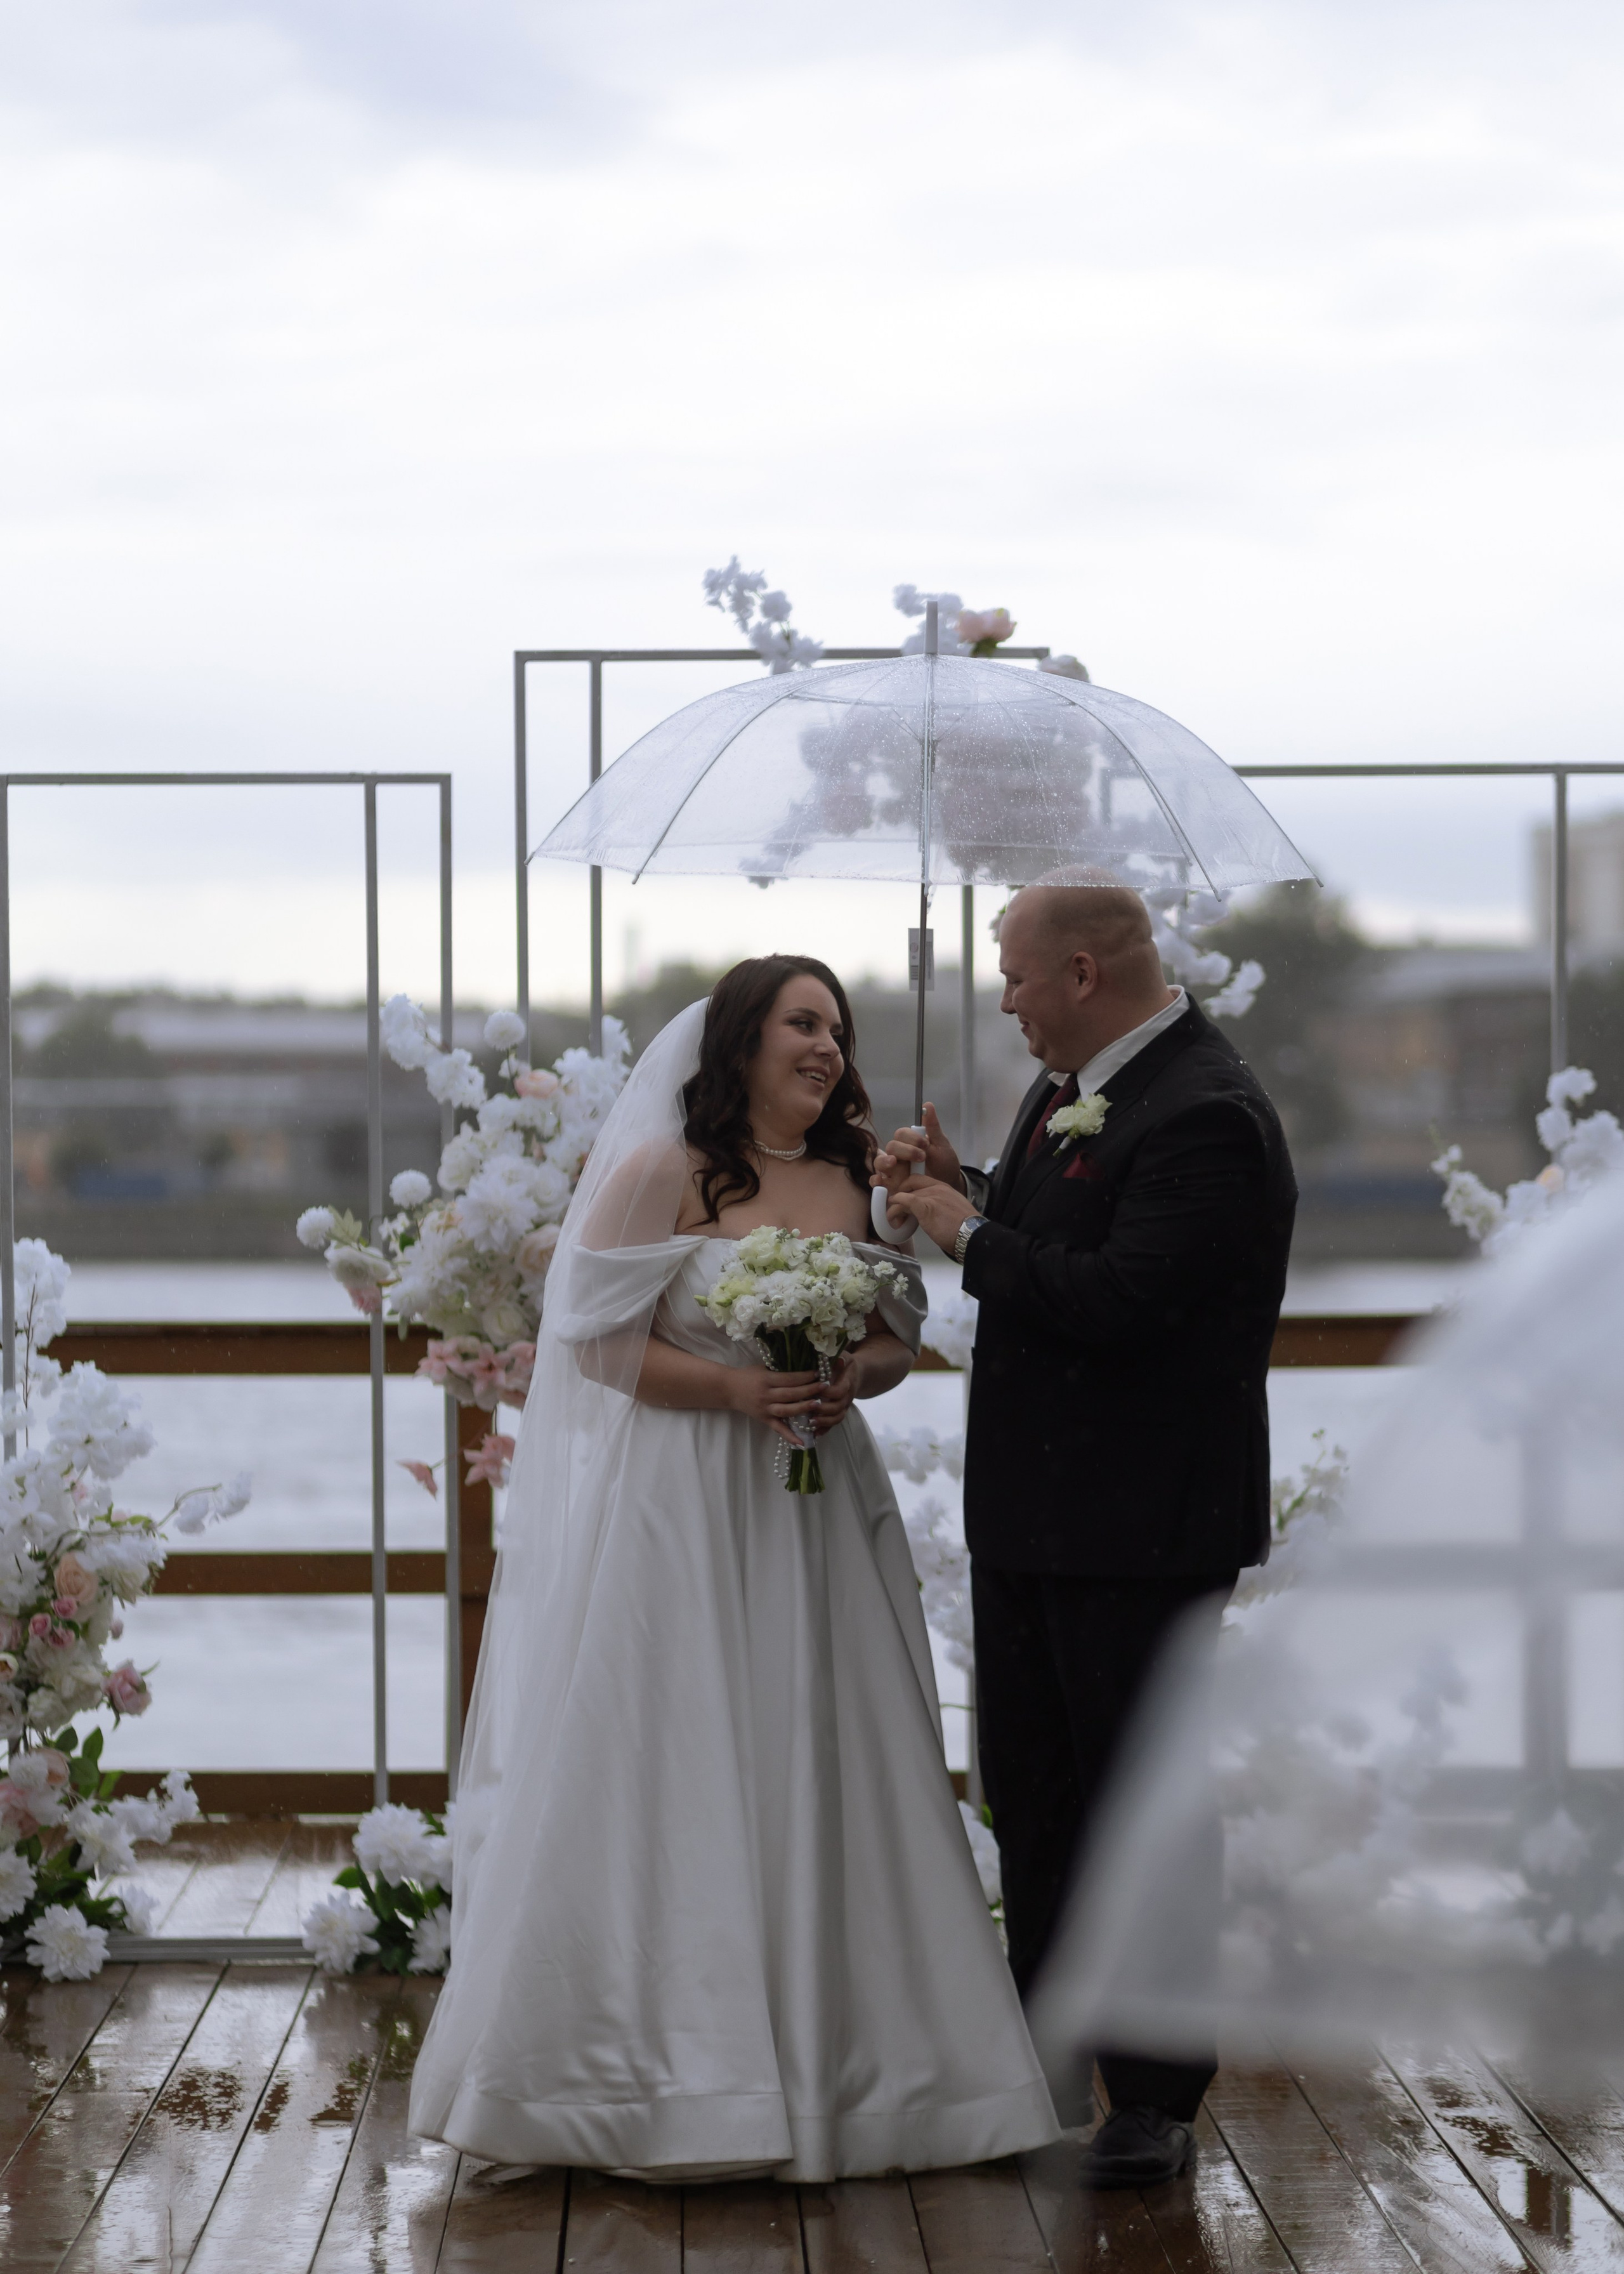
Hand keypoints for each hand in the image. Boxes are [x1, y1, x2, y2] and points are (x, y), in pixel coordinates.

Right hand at [727, 1364, 821, 1446]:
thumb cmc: (748, 1376)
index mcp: (767, 1380)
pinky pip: (778, 1428)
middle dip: (809, 1390)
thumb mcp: (763, 1368)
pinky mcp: (764, 1419)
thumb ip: (780, 1370)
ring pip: (787, 1410)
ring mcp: (765, 1409)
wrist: (728, 1389)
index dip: (805, 1376)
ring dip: (803, 1408)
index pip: (789, 1379)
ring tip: (818, 1405)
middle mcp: (766, 1395)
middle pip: (791, 1394)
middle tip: (825, 1386)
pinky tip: (802, 1442)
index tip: (819, 1373)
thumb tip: (802, 1367)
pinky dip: (790, 1436)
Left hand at [813, 1350, 861, 1434]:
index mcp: (847, 1383)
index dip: (829, 1392)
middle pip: (838, 1407)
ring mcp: (843, 1406)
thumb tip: (838, 1359)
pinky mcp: (838, 1412)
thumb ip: (840, 1358)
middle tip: (810, 1406)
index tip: (817, 1388)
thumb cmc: (845, 1364)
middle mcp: (847, 1397)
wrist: (855, 1374)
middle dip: (824, 1409)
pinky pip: (834, 1423)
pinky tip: (815, 1434)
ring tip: (810, 1423)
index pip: (840, 1391)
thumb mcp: (844, 1356)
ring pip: (837, 1418)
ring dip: (824, 1422)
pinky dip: (825, 1429)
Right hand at [871, 1102, 964, 1228]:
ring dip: (884, 1161)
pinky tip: (880, 1180)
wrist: (949, 1184)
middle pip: (891, 1147)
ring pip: (880, 1162)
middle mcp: (898, 1155)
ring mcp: (894, 1170)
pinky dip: (875, 1180)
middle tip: (921, 1157)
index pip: (901, 1134)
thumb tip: (928, 1105)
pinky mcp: (892, 1185)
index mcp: (909, 1143)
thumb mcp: (941, 1145)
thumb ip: (932, 1127)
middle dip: (904, 1150)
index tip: (926, 1144)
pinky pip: (878, 1182)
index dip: (911, 1138)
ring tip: (893, 1163)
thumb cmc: (944, 1163)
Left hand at [894, 1175, 978, 1257]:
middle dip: (900, 1192)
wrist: (973, 1235)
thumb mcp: (953, 1211)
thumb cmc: (965, 1229)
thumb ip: (941, 1207)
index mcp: (945, 1188)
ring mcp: (932, 1196)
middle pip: (911, 1183)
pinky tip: (892, 1215)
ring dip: (895, 1206)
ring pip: (905, 1194)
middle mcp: (938, 1188)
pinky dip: (896, 1207)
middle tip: (894, 1205)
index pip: (921, 1180)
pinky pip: (905, 1200)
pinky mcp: (926, 1207)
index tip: (903, 1197)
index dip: (909, 1187)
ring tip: (891, 1217)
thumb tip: (930, 1214)